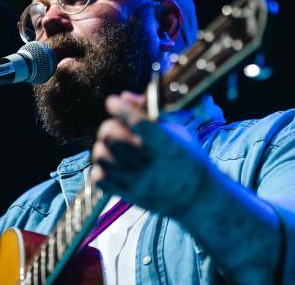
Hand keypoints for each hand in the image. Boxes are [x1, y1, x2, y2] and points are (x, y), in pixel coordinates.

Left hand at [91, 91, 211, 217]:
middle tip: (117, 127)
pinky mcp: (127, 195)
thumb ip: (151, 113)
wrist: (195, 198)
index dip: (121, 109)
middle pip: (112, 137)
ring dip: (104, 146)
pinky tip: (113, 163)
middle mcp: (150, 163)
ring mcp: (136, 181)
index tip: (113, 102)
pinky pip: (99, 178)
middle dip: (110, 126)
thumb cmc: (188, 159)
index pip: (138, 122)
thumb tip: (125, 96)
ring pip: (101, 156)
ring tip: (114, 146)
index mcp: (167, 145)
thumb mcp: (178, 132)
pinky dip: (102, 168)